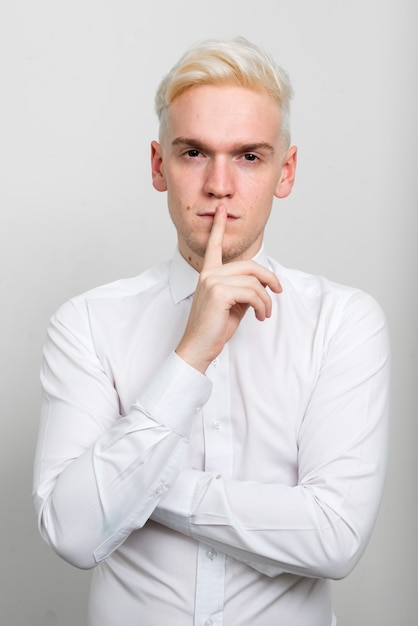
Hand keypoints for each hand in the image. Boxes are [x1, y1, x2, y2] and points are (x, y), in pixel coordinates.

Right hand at [175, 205, 281, 372]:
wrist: (198, 347)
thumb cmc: (214, 328)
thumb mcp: (233, 304)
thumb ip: (244, 289)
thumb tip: (264, 284)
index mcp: (208, 274)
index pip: (214, 246)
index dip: (218, 227)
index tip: (222, 210)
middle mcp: (208, 274)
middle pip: (250, 265)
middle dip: (269, 278)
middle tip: (278, 291)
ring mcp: (212, 282)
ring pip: (254, 282)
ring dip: (266, 300)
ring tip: (264, 314)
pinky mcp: (219, 293)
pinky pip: (253, 293)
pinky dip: (262, 306)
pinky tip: (259, 316)